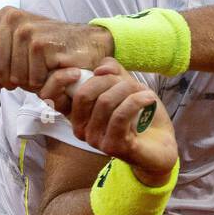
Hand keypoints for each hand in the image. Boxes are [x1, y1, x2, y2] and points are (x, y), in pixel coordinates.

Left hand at [0, 6, 112, 92]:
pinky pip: (33, 80)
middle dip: (11, 78)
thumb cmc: (54, 48)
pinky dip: (45, 84)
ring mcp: (29, 32)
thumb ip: (1, 57)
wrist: (90, 43)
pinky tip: (54, 71)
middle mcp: (15, 20)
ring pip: (14, 77)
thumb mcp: (23, 45)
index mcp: (6, 16)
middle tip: (29, 73)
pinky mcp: (44, 46)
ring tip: (44, 71)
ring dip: (30, 83)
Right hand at [38, 57, 177, 183]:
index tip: (86, 70)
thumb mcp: (125, 87)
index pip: (51, 95)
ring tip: (143, 92)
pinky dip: (137, 100)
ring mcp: (95, 140)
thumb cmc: (141, 117)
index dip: (60, 79)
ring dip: (128, 90)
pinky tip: (148, 98)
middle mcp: (80, 129)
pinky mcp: (113, 146)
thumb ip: (112, 72)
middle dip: (108, 80)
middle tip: (128, 82)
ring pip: (105, 102)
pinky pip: (121, 115)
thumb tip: (101, 68)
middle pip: (83, 94)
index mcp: (76, 114)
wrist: (161, 146)